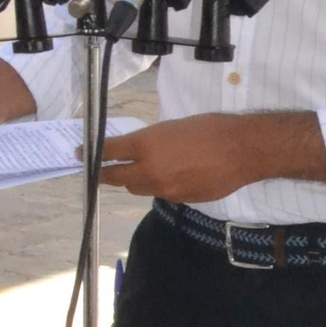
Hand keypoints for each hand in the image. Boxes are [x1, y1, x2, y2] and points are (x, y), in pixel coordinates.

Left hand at [99, 111, 325, 200]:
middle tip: (104, 169)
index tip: (82, 155)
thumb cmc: (210, 128)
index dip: (92, 155)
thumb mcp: (173, 126)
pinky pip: (163, 193)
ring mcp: (166, 189)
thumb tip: (136, 150)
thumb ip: (151, 141)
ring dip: (137, 179)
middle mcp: (151, 170)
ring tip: (145, 168)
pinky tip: (177, 174)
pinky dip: (162, 185)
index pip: (109, 153)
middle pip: (118, 178)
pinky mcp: (181, 200)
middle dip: (109, 174)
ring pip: (140, 188)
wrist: (243, 150)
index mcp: (146, 145)